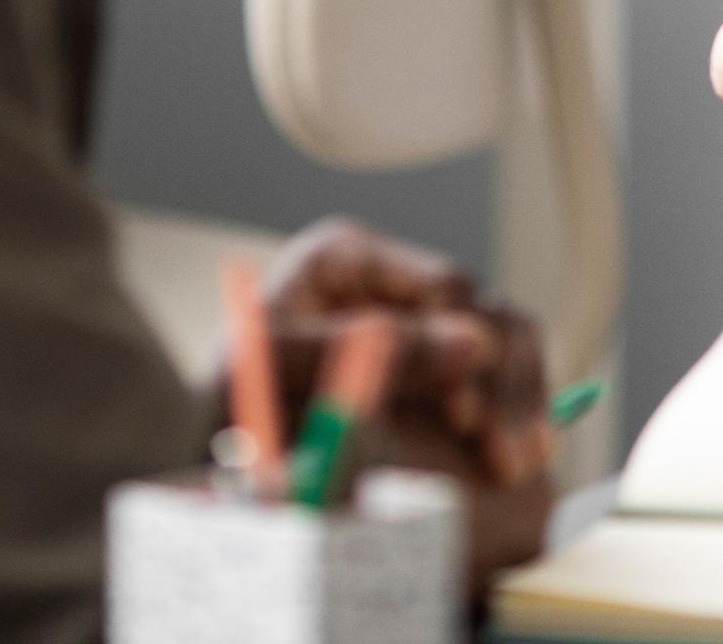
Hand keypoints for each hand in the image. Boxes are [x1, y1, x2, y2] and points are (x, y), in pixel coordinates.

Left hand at [247, 220, 555, 584]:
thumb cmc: (220, 393)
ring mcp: (422, 323)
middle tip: (505, 455)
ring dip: (522, 400)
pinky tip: (528, 451)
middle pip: (485, 311)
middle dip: (503, 384)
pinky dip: (519, 410)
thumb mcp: (273, 366)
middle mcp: (395, 282)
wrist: (194, 447)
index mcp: (349, 258)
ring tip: (522, 464)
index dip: (464, 344)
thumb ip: (361, 348)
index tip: (463, 415)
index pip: (441, 283)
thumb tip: (466, 344)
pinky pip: (503, 373)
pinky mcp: (439, 367)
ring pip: (508, 338)